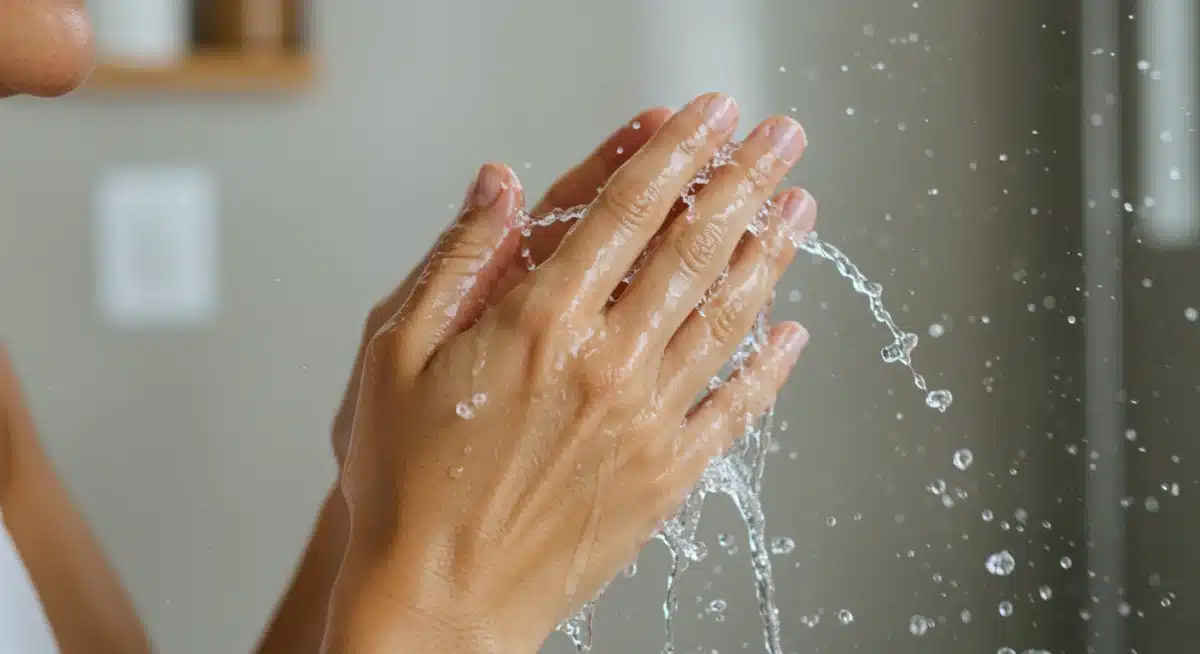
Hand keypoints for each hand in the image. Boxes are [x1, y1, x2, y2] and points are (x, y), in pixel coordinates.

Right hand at [326, 93, 816, 653]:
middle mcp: (608, 362)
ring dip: (771, 254)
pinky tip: (791, 333)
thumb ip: (457, 260)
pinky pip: (734, 410)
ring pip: (726, 318)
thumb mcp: (394, 353)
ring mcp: (647, 421)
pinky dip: (767, 368)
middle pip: (695, 249)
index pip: (629, 210)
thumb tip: (498, 183)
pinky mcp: (666, 476)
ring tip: (802, 206)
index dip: (677, 151)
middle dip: (745, 181)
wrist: (440, 604)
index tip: (712, 114)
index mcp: (540, 321)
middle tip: (783, 138)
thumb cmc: (404, 484)